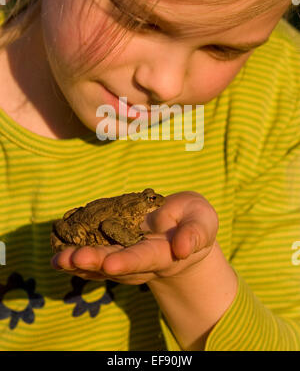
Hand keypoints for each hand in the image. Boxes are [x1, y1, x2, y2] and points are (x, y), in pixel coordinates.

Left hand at [50, 191, 218, 284]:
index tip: (110, 264)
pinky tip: (58, 259)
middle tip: (72, 258)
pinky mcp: (117, 253)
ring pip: (101, 265)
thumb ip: (195, 232)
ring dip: (79, 264)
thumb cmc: (194, 221)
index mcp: (163, 254)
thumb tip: (183, 247)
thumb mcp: (202, 220)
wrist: (183, 232)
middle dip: (94, 262)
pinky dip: (77, 262)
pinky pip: (95, 261)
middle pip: (117, 265)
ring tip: (57, 260)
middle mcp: (142, 262)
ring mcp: (127, 259)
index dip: (128, 261)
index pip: (145, 259)